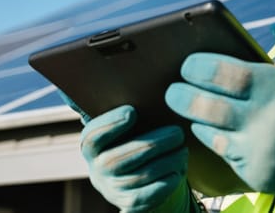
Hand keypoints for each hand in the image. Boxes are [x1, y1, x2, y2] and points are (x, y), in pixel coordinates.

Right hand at [79, 105, 196, 212]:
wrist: (129, 178)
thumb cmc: (131, 139)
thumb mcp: (124, 125)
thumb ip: (126, 108)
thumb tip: (137, 75)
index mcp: (91, 146)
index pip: (93, 136)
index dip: (110, 124)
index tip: (132, 111)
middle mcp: (98, 169)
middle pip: (122, 158)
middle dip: (154, 144)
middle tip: (177, 133)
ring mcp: (112, 189)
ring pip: (141, 176)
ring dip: (167, 161)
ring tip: (183, 150)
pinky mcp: (130, 203)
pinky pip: (150, 194)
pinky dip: (168, 181)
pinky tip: (179, 169)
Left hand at [165, 23, 274, 211]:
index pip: (223, 74)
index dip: (198, 67)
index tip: (187, 64)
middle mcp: (263, 122)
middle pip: (205, 106)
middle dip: (181, 95)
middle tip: (172, 88)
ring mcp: (258, 151)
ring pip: (209, 132)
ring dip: (194, 118)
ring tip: (187, 105)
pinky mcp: (256, 174)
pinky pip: (223, 154)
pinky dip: (211, 139)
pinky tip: (207, 127)